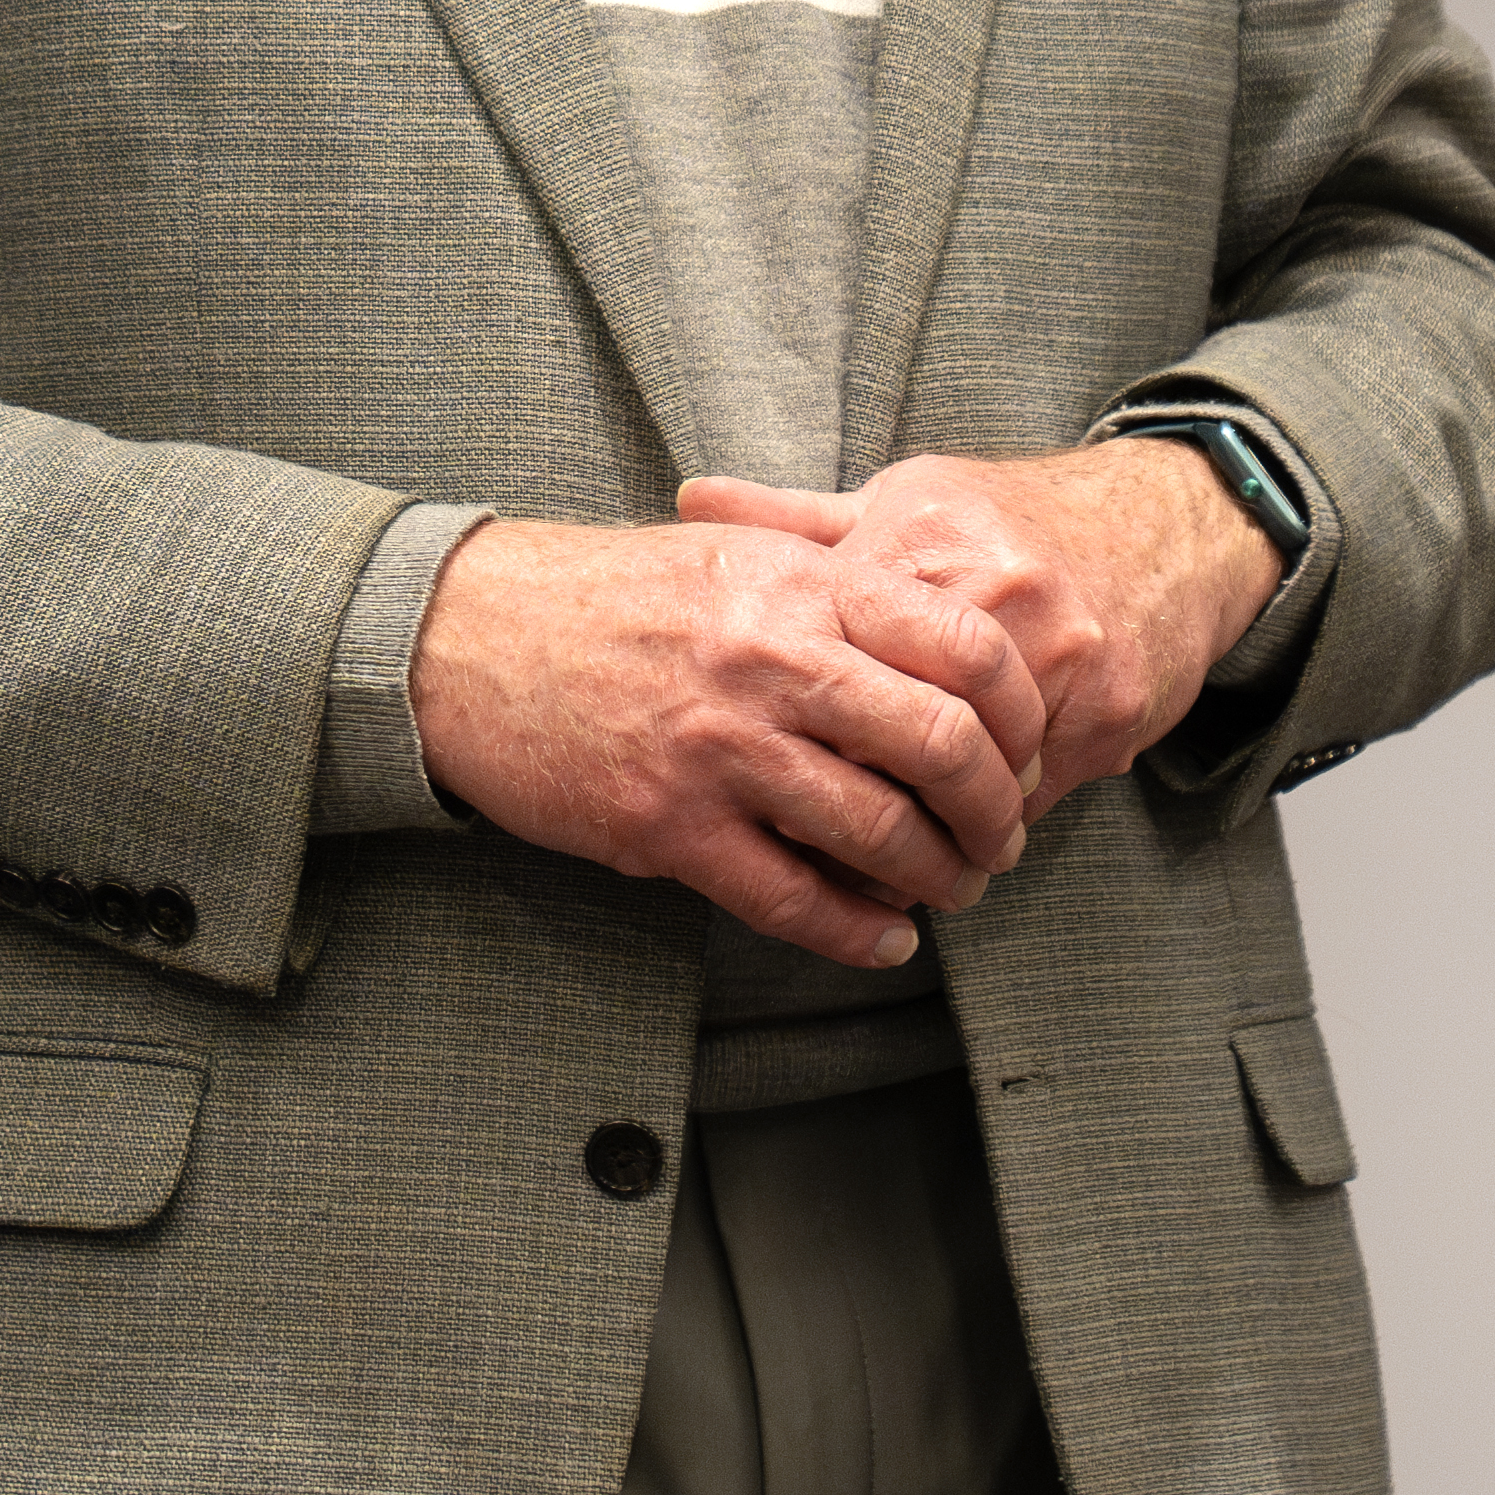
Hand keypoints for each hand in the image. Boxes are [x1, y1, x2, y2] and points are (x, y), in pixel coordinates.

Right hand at [410, 515, 1051, 969]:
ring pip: (880, 834)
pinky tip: (884, 938)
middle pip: (944, 747)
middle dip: (996, 811)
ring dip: (938, 880)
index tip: (1029, 751)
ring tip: (952, 891)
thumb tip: (944, 642)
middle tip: (1003, 839)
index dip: (1022, 714)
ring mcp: (721, 749)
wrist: (466, 636)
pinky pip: (794, 900)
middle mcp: (773, 661)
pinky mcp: (669, 826)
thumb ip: (836, 586)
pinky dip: (858, 933)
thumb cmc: (609, 596)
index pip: (966, 647)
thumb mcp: (735, 556)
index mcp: (801, 585)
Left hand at [679, 440, 1278, 823]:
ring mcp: (1061, 656)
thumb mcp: (906, 500)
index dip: (794, 724)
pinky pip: (1032, 797)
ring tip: (876, 869)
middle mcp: (993, 594)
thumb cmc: (1013, 520)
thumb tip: (691, 501)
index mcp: (924, 540)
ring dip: (921, 831)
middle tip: (806, 841)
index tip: (758, 767)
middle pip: (898, 728)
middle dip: (851, 795)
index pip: (837, 653)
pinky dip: (988, 829)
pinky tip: (955, 846)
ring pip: (966, 779)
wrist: (1170, 528)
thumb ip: (799, 521)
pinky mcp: (1111, 712)